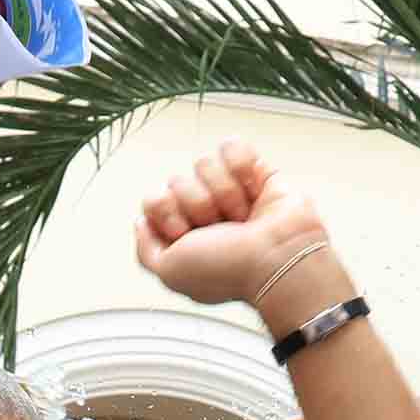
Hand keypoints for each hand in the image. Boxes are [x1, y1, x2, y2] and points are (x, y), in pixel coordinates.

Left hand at [132, 142, 335, 320]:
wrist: (278, 260)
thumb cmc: (230, 270)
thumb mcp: (170, 272)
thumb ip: (145, 251)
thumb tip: (141, 222)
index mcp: (184, 234)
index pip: (154, 199)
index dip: (167, 213)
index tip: (185, 233)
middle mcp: (206, 212)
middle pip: (177, 181)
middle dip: (198, 206)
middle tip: (221, 229)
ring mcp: (232, 190)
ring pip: (204, 163)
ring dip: (223, 193)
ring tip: (242, 217)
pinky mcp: (257, 172)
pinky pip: (233, 147)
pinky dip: (242, 167)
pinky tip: (253, 191)